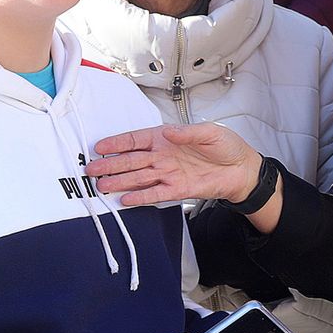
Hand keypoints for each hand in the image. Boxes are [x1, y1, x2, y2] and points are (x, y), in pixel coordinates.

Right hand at [88, 122, 262, 206]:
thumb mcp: (210, 132)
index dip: (117, 143)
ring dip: (119, 182)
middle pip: (131, 160)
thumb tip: (168, 132)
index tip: (100, 147)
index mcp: (166, 138)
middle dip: (110, 165)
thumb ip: (187, 132)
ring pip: (138, 178)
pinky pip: (154, 194)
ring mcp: (167, 174)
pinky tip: (124, 200)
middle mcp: (162, 156)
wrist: (241, 170)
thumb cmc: (226, 147)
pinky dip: (140, 197)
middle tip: (91, 169)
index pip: (136, 140)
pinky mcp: (176, 190)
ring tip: (101, 186)